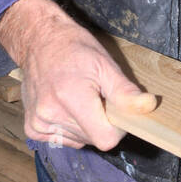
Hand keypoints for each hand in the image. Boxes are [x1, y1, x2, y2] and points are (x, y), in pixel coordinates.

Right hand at [0, 0, 156, 150]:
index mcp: (71, 98)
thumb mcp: (105, 65)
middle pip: (92, 139)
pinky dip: (70, 127)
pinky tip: (66, 106)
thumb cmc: (74, 49)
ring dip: (86, 125)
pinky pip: (62, 139)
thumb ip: (125, 92)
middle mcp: (50, 115)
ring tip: (79, 98)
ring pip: (79, 140)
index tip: (116, 110)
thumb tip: (148, 106)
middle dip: (101, 122)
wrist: (40, 41)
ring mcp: (38, 123)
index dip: (117, 128)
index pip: (105, 138)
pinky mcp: (32, 128)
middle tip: (96, 97)